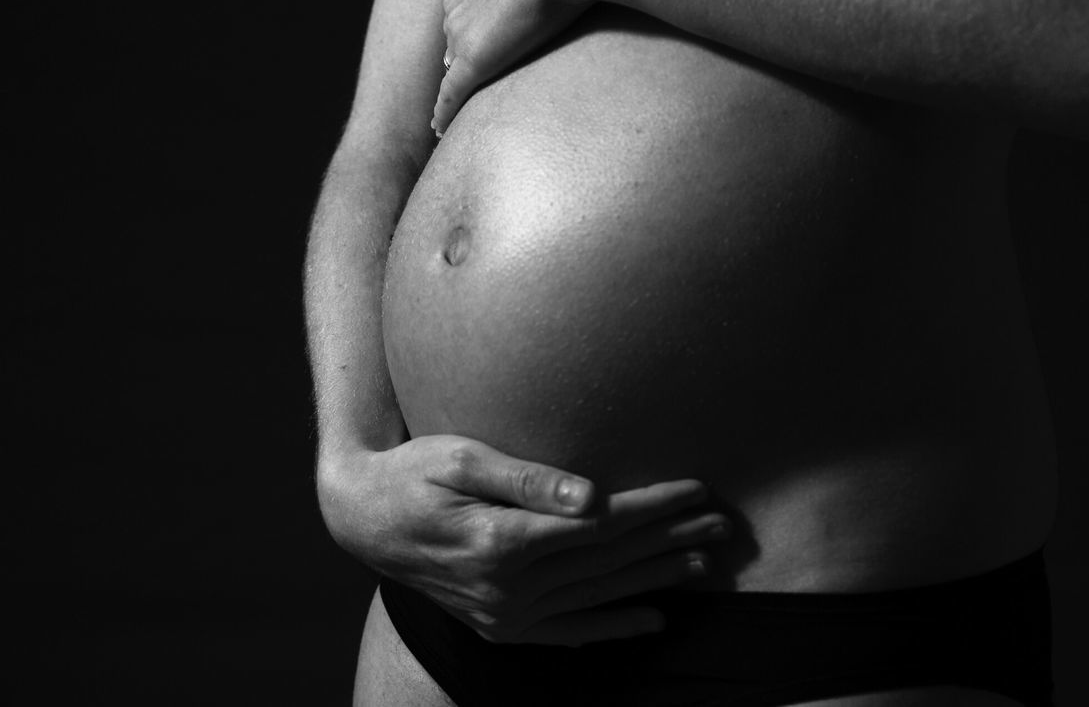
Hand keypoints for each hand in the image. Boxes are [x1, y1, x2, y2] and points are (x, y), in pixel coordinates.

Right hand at [319, 435, 729, 645]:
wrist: (364, 520)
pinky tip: (654, 618)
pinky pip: (569, 631)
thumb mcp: (461, 457)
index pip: (601, 524)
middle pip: (610, 561)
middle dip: (670, 540)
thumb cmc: (413, 473)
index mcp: (502, 540)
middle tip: (723, 524)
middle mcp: (507, 587)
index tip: (698, 489)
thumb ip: (527, 478)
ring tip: (706, 564)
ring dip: (655, 579)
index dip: (653, 506)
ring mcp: (504, 614)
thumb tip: (591, 495)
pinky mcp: (500, 626)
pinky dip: (613, 627)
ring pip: (599, 596)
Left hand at [432, 0, 602, 134]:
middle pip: (455, 34)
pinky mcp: (473, 59)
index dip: (475, 21)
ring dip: (458, 82)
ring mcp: (463, 29)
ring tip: (458, 108)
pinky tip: (440, 128)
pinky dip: (444, 110)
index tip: (484, 35)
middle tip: (475, 78)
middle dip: (463, 52)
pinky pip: (451, 91)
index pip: (467, 2)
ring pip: (453, 63)